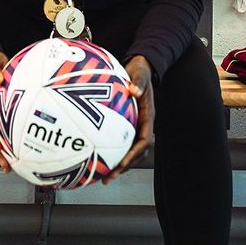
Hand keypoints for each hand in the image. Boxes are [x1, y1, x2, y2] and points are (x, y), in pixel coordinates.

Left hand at [102, 55, 153, 183]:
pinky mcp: (125, 125)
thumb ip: (138, 83)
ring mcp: (134, 127)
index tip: (123, 162)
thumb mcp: (140, 74)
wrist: (140, 68)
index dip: (134, 154)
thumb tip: (134, 91)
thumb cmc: (140, 72)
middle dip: (124, 167)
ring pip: (128, 152)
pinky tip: (96, 159)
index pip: (144, 141)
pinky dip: (111, 153)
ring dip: (118, 165)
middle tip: (109, 177)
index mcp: (148, 117)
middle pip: (136, 153)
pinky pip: (119, 143)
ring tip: (103, 177)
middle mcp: (142, 125)